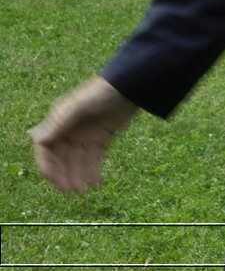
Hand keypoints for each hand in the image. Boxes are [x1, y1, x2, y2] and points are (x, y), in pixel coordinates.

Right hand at [30, 76, 138, 193]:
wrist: (131, 86)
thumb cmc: (102, 91)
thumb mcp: (80, 106)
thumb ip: (60, 123)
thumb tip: (38, 140)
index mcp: (58, 122)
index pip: (46, 149)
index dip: (48, 165)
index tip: (53, 179)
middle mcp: (69, 131)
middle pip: (62, 159)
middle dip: (65, 176)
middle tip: (71, 192)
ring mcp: (85, 136)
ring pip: (77, 162)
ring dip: (79, 177)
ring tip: (84, 192)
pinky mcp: (100, 139)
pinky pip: (94, 159)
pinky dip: (93, 172)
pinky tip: (97, 183)